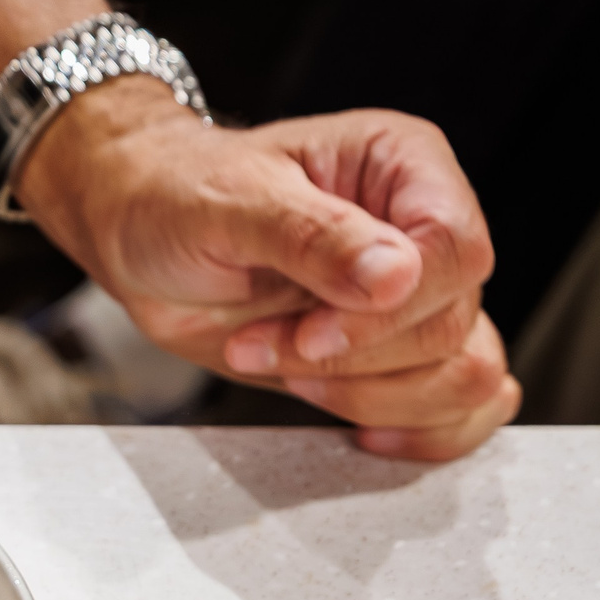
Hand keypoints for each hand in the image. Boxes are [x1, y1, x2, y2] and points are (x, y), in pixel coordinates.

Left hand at [18, 84, 516, 458]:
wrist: (138, 236)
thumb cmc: (176, 196)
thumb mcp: (227, 203)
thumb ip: (313, 236)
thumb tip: (397, 277)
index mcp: (404, 167)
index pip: (456, 251)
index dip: (389, 312)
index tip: (309, 335)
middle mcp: (423, 232)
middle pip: (452, 327)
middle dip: (351, 361)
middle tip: (264, 347)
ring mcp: (413, 300)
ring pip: (462, 378)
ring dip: (365, 397)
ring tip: (281, 364)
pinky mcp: (393, 357)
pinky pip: (458, 411)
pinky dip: (415, 432)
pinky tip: (351, 424)